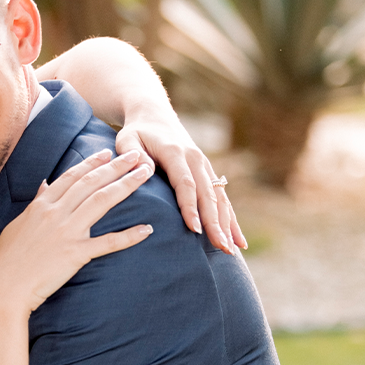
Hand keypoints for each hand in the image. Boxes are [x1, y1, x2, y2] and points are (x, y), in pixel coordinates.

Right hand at [0, 149, 153, 312]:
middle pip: (91, 183)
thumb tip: (45, 184)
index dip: (92, 163)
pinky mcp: (76, 254)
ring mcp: (67, 232)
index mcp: (42, 205)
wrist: (5, 287)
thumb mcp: (19, 224)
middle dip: (116, 166)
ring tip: (145, 173)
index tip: (108, 153)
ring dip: (126, 185)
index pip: (72, 177)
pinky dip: (128, 236)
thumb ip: (35, 203)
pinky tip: (147, 229)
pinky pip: (107, 243)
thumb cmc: (8, 259)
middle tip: (137, 155)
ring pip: (101, 201)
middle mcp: (56, 213)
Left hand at [115, 119, 245, 254]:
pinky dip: (231, 220)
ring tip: (232, 249)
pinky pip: (222, 199)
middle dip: (215, 223)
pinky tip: (238, 240)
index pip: (185, 184)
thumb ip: (133, 155)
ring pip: (220, 198)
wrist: (154, 115)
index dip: (190, 207)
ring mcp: (205, 166)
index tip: (193, 228)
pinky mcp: (208, 173)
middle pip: (208, 195)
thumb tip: (144, 171)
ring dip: (228, 225)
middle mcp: (196, 159)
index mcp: (176, 153)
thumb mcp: (127, 140)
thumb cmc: (136, 132)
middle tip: (220, 247)